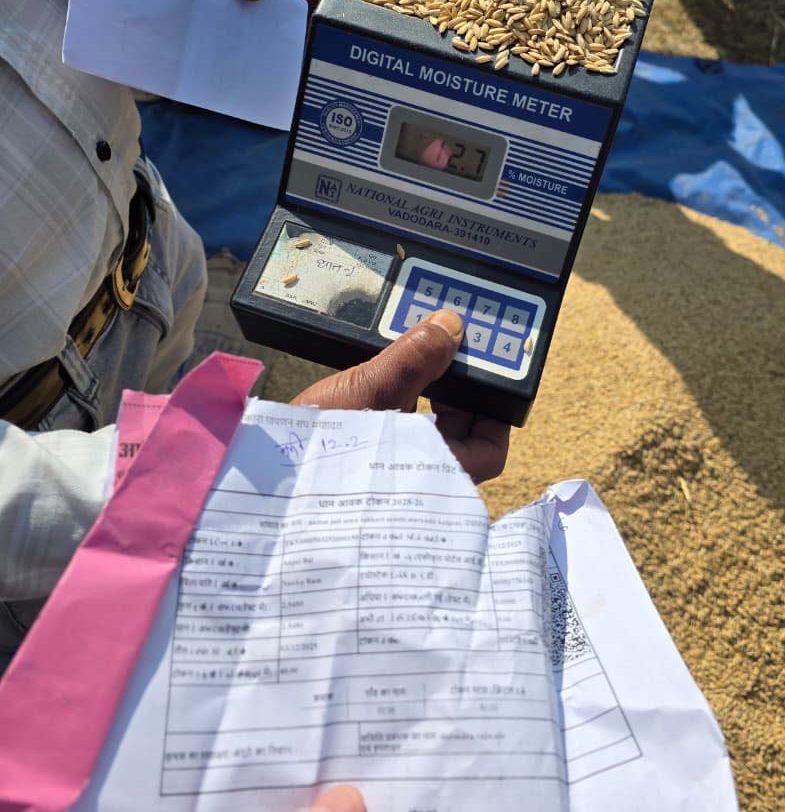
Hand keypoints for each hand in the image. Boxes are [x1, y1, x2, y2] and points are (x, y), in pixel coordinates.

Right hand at [291, 309, 510, 482]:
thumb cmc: (320, 454)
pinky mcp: (363, 467)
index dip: (494, 410)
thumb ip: (414, 358)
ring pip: (425, 432)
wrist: (262, 483)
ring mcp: (390, 478)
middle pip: (457, 434)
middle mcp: (420, 484)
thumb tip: (450, 328)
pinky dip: (394, 405)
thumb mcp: (371, 392)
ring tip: (409, 359)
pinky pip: (394, 433)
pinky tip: (378, 379)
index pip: (490, 449)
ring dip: (422, 394)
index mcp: (438, 477)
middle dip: (454, 392)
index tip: (484, 374)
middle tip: (443, 353)